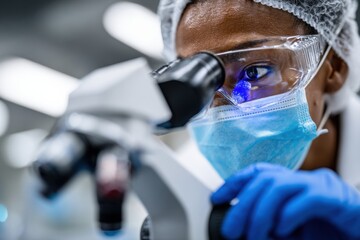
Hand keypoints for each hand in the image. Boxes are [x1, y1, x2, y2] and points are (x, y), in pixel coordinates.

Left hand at [211, 163, 359, 239]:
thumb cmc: (327, 232)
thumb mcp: (290, 230)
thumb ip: (269, 226)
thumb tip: (241, 230)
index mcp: (292, 184)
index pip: (258, 173)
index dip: (234, 183)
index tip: (216, 199)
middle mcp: (304, 179)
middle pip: (264, 179)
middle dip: (242, 205)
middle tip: (232, 231)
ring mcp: (321, 185)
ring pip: (280, 186)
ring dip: (260, 213)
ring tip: (253, 236)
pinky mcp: (336, 199)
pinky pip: (307, 199)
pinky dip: (288, 215)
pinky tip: (282, 230)